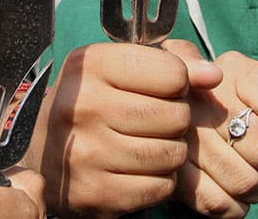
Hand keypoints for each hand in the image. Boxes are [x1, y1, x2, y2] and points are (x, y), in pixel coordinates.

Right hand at [27, 42, 220, 216]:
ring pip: (173, 154)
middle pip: (177, 116)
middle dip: (176, 120)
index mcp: (89, 65)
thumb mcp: (120, 68)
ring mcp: (87, 153)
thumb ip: (173, 64)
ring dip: (170, 152)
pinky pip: (160, 187)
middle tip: (154, 121)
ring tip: (147, 144)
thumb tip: (214, 75)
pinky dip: (159, 181)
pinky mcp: (96, 193)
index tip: (161, 89)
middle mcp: (83, 106)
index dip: (178, 83)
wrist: (43, 156)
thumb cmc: (92, 103)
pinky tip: (137, 169)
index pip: (173, 73)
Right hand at [165, 41, 257, 217]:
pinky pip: (218, 203)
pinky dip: (236, 206)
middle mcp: (203, 97)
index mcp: (234, 70)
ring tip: (254, 172)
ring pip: (244, 182)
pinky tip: (234, 188)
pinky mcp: (174, 168)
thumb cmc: (249, 107)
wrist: (190, 108)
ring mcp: (184, 134)